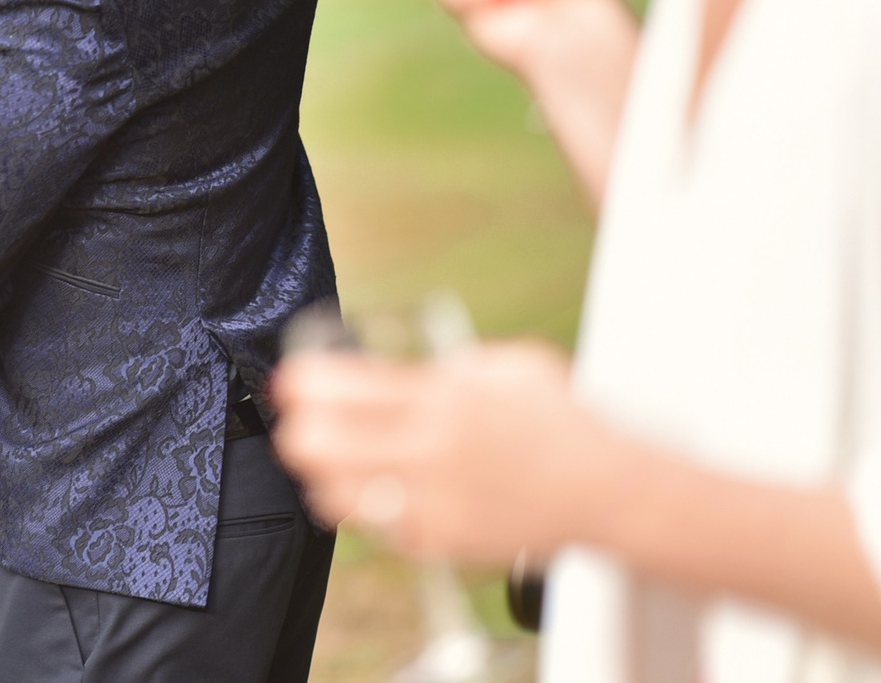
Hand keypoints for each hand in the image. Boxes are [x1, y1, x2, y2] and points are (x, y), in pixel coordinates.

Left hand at [271, 340, 614, 561]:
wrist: (609, 492)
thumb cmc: (564, 423)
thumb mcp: (508, 366)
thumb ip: (454, 363)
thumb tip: (411, 360)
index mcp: (440, 397)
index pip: (338, 386)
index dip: (300, 381)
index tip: (291, 379)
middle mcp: (428, 449)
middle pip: (318, 444)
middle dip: (298, 429)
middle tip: (301, 422)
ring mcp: (432, 500)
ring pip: (334, 492)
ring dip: (321, 474)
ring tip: (327, 462)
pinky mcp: (442, 540)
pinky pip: (376, 526)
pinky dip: (364, 510)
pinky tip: (371, 493)